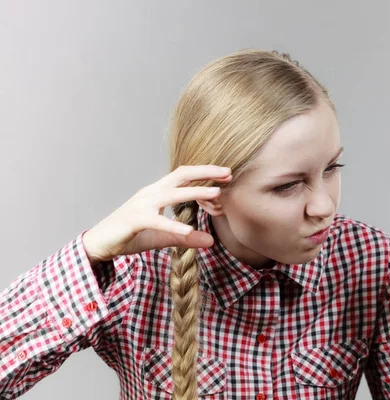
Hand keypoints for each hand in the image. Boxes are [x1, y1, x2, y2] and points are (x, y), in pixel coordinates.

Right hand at [82, 165, 232, 264]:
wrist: (99, 243)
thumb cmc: (130, 235)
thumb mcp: (163, 236)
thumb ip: (185, 237)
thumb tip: (211, 241)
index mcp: (157, 192)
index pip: (184, 175)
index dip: (205, 172)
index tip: (227, 174)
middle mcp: (151, 193)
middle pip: (181, 175)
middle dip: (206, 172)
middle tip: (229, 173)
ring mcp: (141, 204)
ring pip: (172, 194)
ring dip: (196, 192)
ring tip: (217, 193)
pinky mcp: (134, 220)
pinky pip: (157, 221)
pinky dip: (173, 225)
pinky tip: (189, 230)